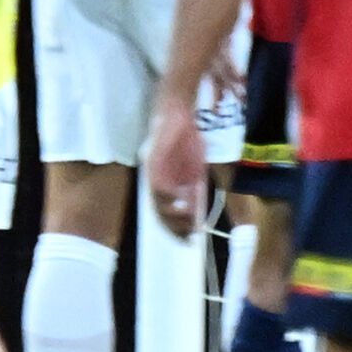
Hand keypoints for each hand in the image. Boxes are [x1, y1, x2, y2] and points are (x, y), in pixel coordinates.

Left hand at [144, 95, 212, 241]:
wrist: (178, 111)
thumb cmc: (186, 137)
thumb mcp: (194, 166)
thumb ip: (194, 187)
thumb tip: (197, 209)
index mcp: (164, 183)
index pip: (166, 211)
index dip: (176, 228)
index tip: (189, 240)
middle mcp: (155, 179)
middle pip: (160, 211)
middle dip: (174, 226)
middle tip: (187, 238)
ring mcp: (153, 170)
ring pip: (158, 200)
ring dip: (171, 214)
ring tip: (186, 223)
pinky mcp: (154, 160)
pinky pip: (158, 182)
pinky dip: (168, 195)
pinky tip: (180, 203)